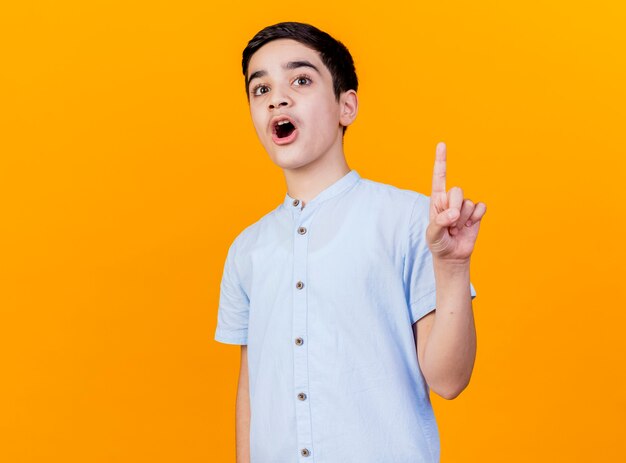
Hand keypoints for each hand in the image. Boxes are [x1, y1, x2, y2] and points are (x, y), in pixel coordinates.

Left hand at [426, 142, 485, 263]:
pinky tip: (469, 226)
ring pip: (468, 203)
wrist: (452, 255)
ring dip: (463, 219)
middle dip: (454, 208)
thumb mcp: (433, 234)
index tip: (441, 144)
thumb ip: (440, 222)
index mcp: (437, 200)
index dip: (441, 161)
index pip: (439, 177)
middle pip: (457, 190)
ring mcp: (464, 206)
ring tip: (456, 229)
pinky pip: (481, 208)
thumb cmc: (438, 243)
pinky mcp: (476, 213)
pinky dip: (476, 218)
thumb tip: (453, 213)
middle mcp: (451, 199)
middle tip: (449, 225)